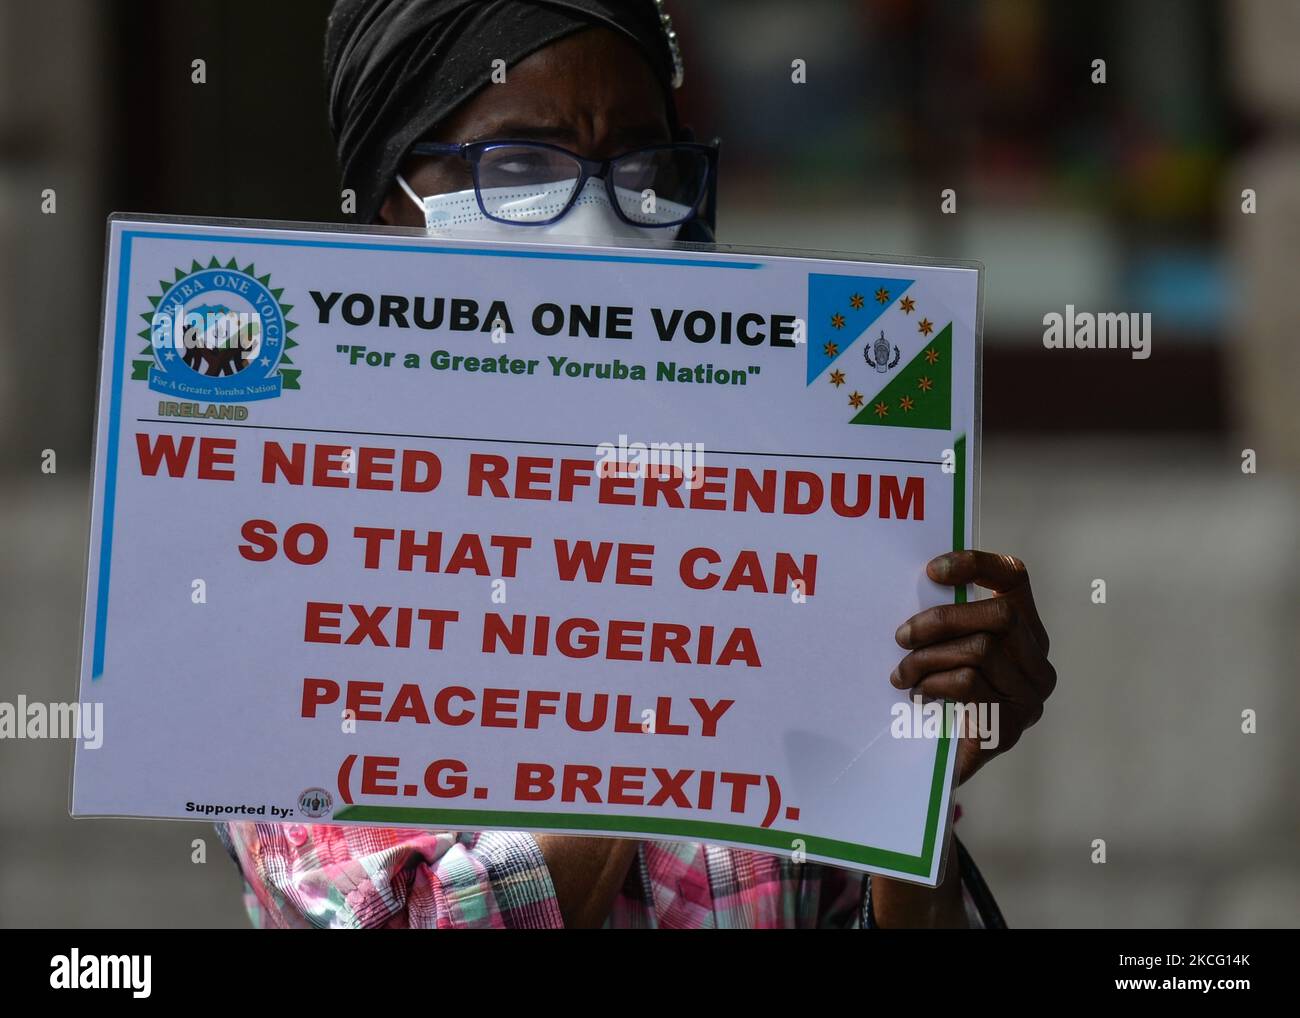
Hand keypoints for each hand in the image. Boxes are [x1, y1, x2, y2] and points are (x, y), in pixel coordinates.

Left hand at [890, 550, 1055, 785]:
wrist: (940, 765)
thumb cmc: (941, 698)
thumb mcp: (947, 650)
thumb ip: (948, 622)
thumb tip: (919, 582)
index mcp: (1025, 631)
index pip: (1014, 578)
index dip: (977, 565)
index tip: (931, 570)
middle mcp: (1038, 662)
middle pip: (1000, 615)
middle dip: (942, 621)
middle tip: (901, 636)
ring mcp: (1030, 695)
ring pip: (980, 651)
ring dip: (927, 659)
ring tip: (902, 675)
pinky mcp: (1012, 725)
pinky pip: (970, 685)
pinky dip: (934, 685)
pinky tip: (919, 697)